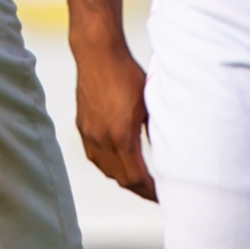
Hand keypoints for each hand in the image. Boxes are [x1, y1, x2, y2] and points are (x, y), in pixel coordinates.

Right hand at [71, 42, 156, 200]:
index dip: (150, 192)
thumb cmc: (126, 73)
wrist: (97, 53)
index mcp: (120, 135)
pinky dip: (108, 165)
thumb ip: (155, 131)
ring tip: (140, 181)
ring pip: (106, 170)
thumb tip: (167, 153)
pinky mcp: (82, 126)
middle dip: (139, 189)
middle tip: (156, 192)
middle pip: (121, 179)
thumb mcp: (150, 103)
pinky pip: (95, 157)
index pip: (136, 178)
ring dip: (123, 178)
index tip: (164, 195)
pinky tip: (119, 162)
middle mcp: (101, 139)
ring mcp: (89, 134)